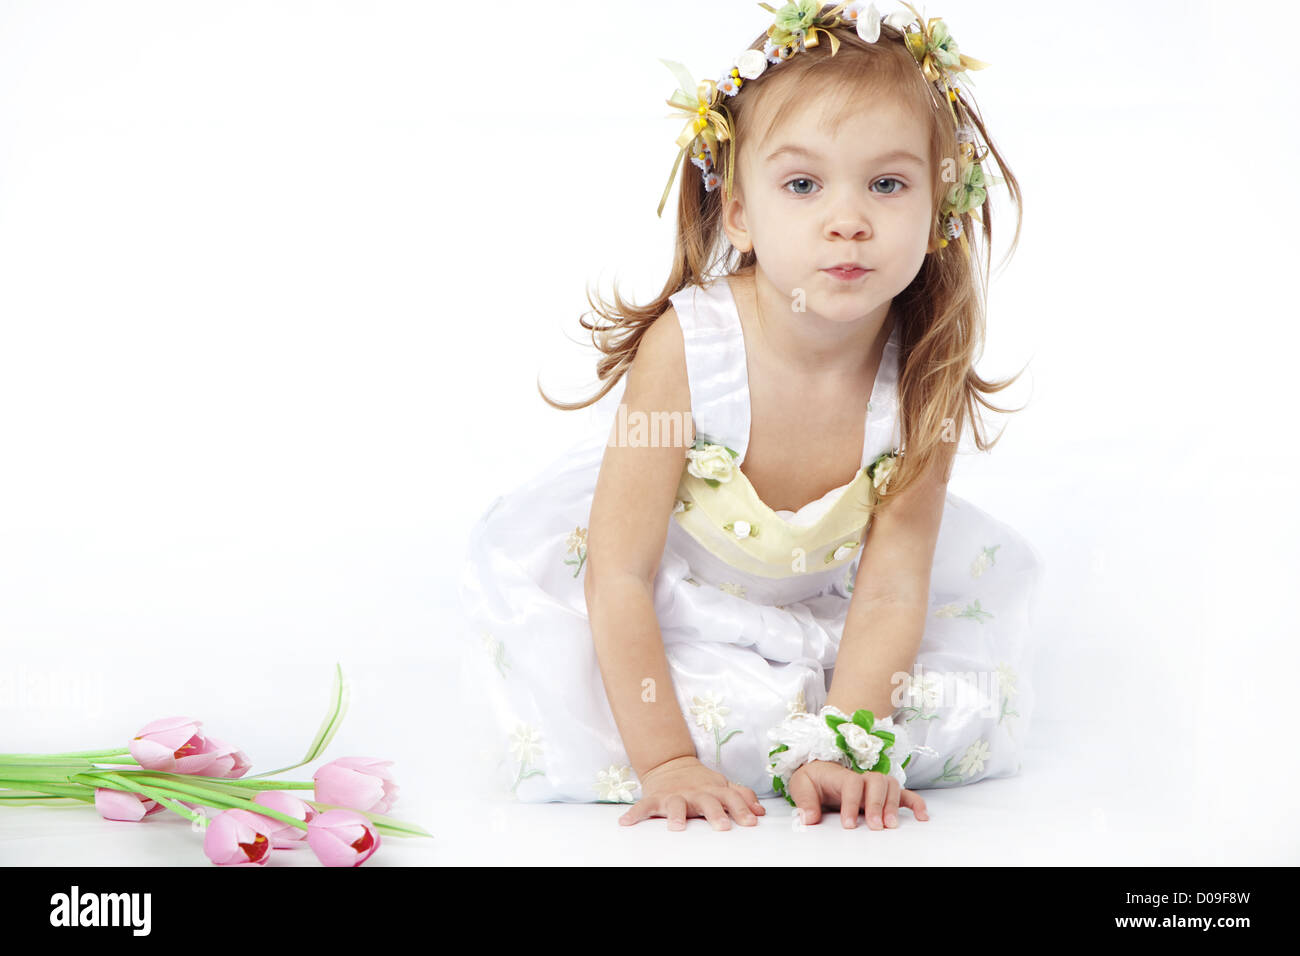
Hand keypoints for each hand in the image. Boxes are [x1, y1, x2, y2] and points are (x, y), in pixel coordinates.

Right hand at [619, 755, 766, 830]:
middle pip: (707, 801)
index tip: (751, 822)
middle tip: (723, 827)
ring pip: (676, 804)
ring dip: (676, 815)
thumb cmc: (700, 781)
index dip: (742, 809)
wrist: (670, 763)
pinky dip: (635, 814)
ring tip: (677, 827)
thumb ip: (741, 796)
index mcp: (714, 789)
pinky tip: (626, 822)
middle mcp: (696, 792)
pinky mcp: (656, 798)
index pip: (731, 797)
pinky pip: (644, 806)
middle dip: (716, 813)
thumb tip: (760, 811)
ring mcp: (675, 795)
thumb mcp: (722, 785)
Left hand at [786, 759, 929, 828]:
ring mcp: (873, 784)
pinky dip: (915, 803)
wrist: (818, 771)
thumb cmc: (812, 779)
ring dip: (893, 805)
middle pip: (877, 782)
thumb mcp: (800, 785)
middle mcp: (861, 777)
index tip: (848, 824)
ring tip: (890, 826)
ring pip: (891, 785)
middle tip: (875, 826)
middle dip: (877, 804)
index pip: (852, 783)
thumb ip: (804, 801)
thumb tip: (810, 818)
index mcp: (840, 775)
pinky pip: (903, 794)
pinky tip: (922, 817)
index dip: (852, 803)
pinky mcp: (882, 793)